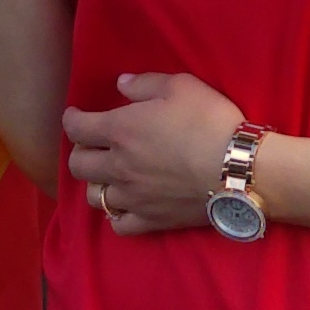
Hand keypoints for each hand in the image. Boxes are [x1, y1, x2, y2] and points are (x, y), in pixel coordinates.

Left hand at [65, 69, 248, 228]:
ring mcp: (132, 197)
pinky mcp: (150, 220)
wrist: (237, 169)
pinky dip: (116, 216)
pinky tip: (126, 206)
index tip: (75, 115)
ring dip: (97, 184)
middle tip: (94, 145)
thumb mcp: (181, 86)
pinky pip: (119, 225)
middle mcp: (117, 166)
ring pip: (95, 197)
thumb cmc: (209, 121)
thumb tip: (121, 84)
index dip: (71, 119)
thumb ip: (145, 83)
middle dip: (80, 152)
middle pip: (78, 165)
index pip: (76, 128)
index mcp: (119, 130)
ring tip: (109, 176)